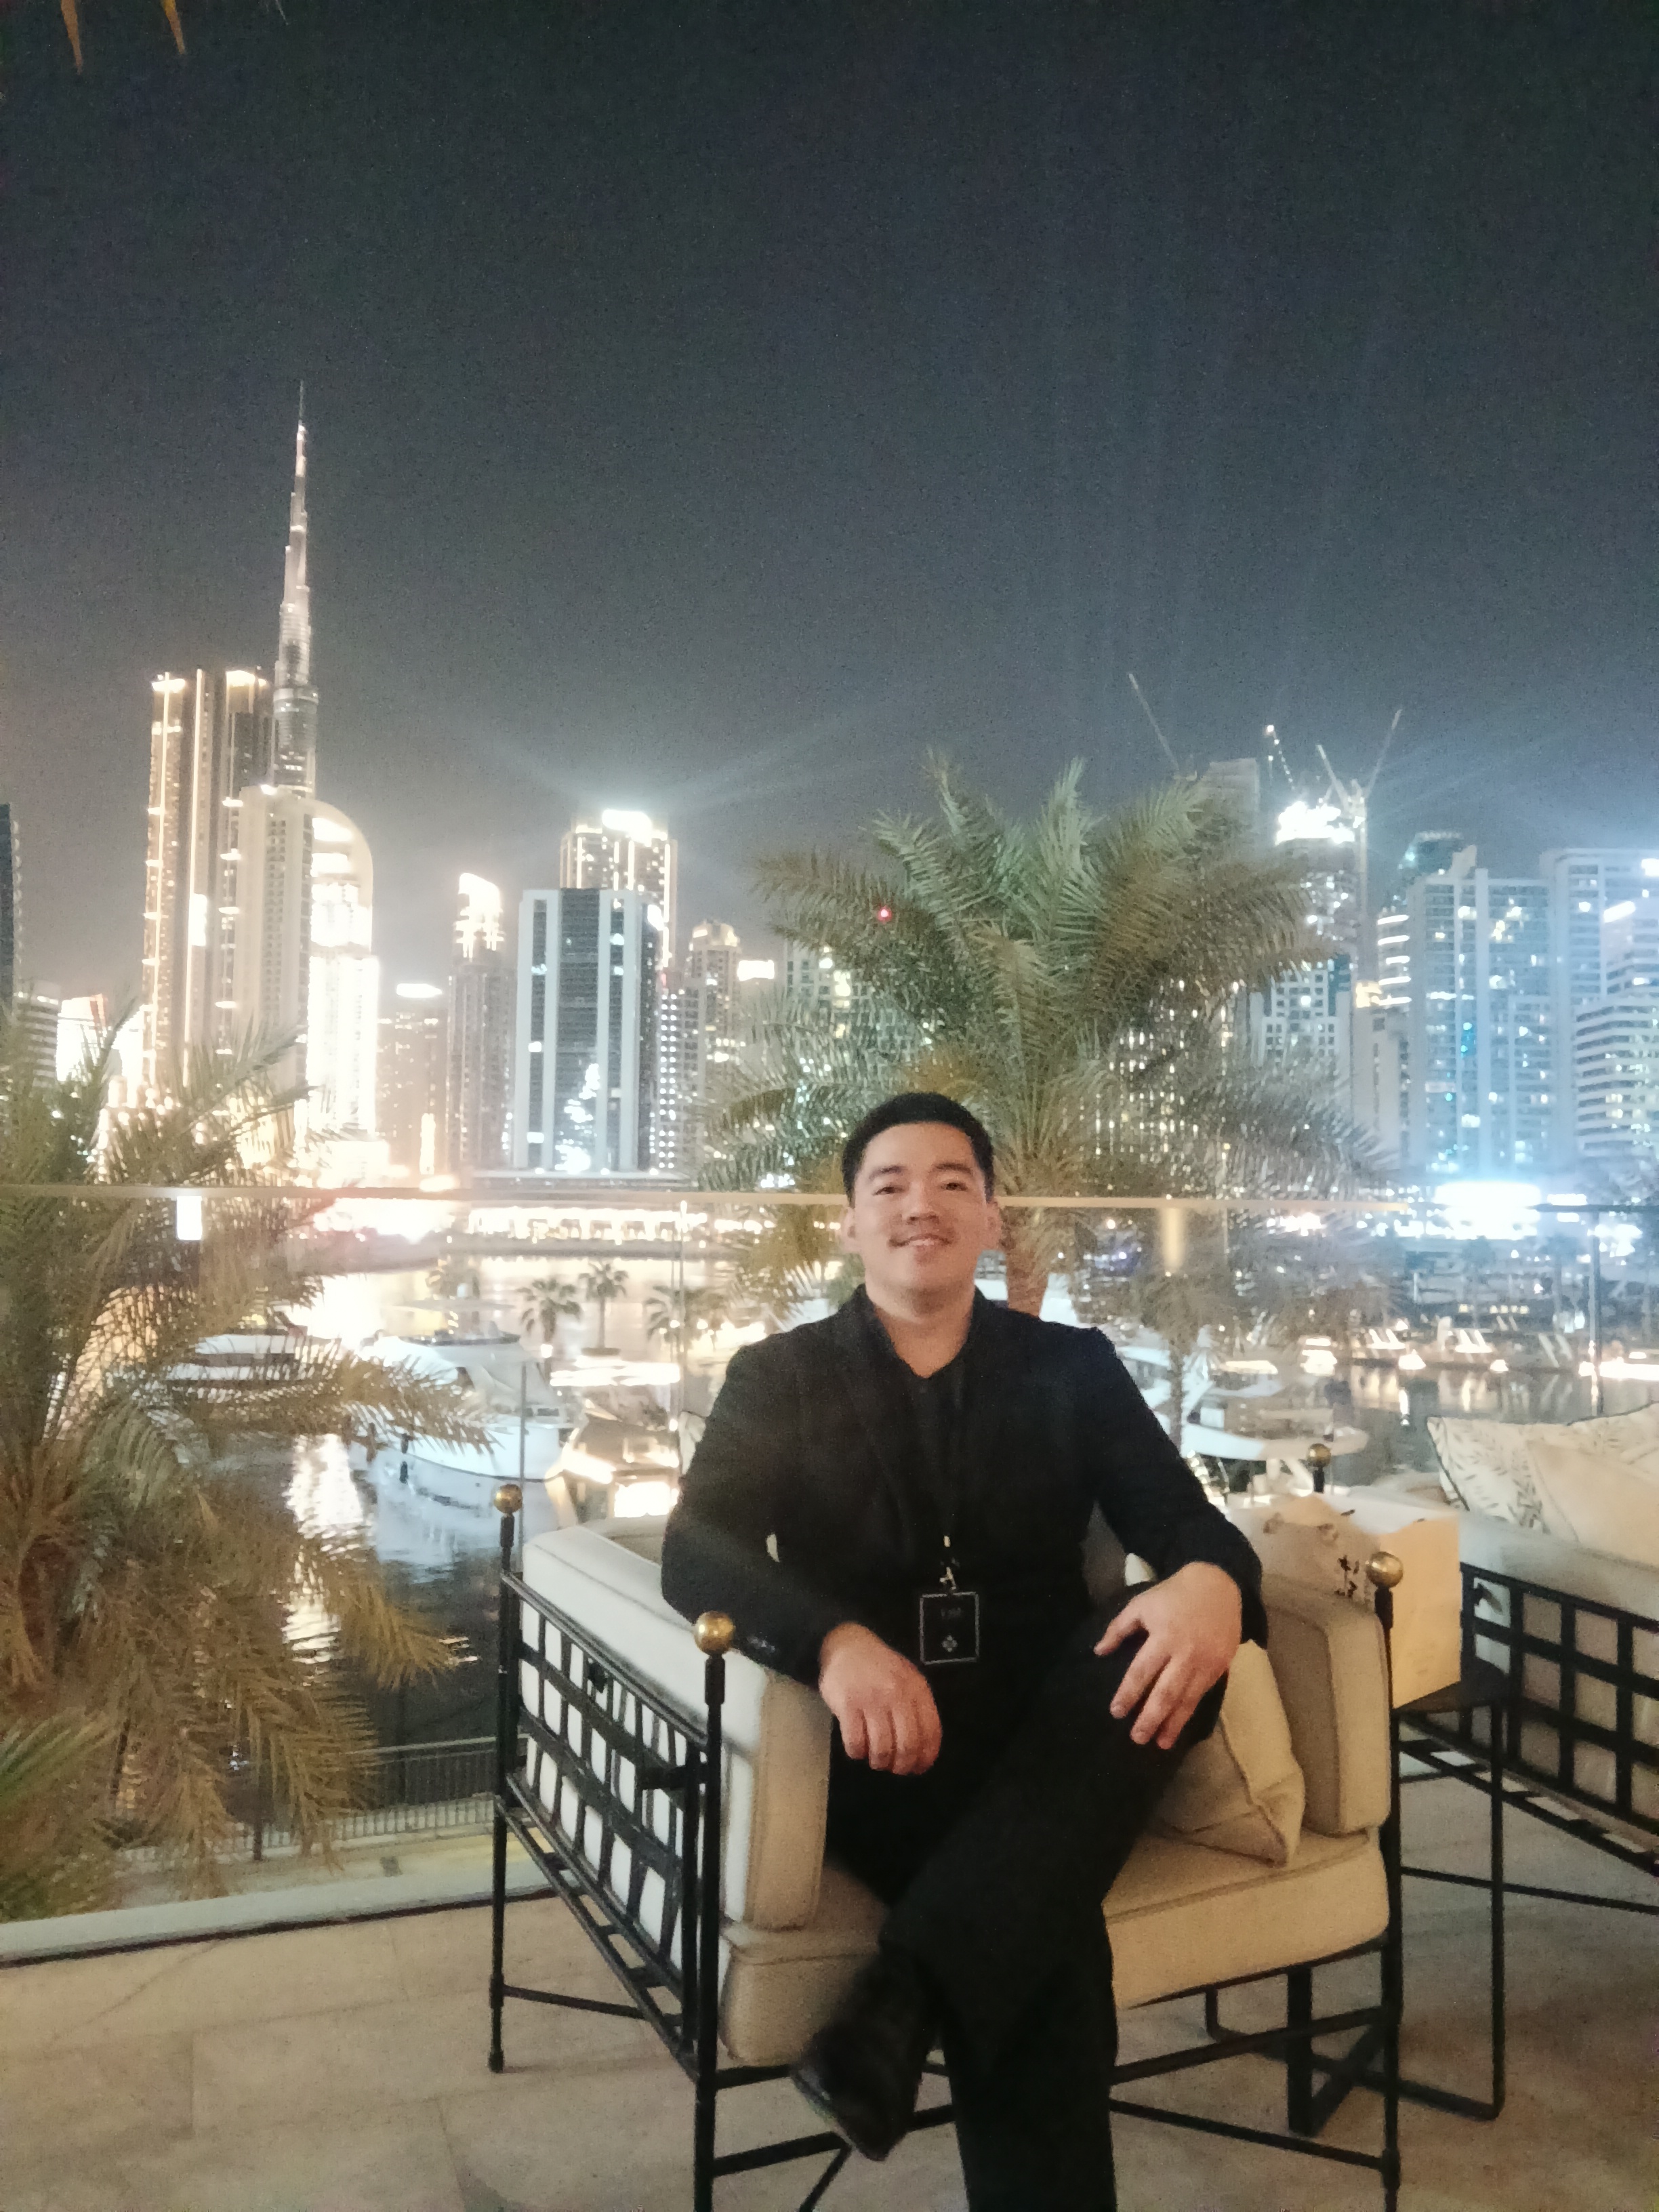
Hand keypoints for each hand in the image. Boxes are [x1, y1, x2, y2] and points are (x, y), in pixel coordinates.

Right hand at [818, 1623, 942, 1774]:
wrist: (847, 1645)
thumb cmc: (880, 1667)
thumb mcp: (907, 1679)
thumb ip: (917, 1708)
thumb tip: (924, 1750)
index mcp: (917, 1689)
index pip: (930, 1732)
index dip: (926, 1757)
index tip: (919, 1768)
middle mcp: (897, 1695)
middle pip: (907, 1745)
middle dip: (902, 1766)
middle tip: (895, 1769)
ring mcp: (871, 1699)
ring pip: (881, 1749)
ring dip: (879, 1762)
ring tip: (876, 1760)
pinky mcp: (848, 1705)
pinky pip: (855, 1743)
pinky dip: (857, 1753)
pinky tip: (858, 1749)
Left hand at [1095, 1563, 1242, 1750]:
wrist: (1218, 1585)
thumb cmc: (1173, 1595)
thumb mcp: (1141, 1604)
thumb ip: (1118, 1628)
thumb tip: (1099, 1652)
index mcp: (1163, 1637)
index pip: (1142, 1672)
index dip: (1128, 1693)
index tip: (1116, 1712)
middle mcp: (1185, 1654)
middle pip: (1166, 1693)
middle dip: (1151, 1718)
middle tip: (1137, 1738)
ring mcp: (1206, 1662)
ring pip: (1187, 1699)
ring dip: (1173, 1724)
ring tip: (1160, 1743)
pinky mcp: (1220, 1667)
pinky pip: (1202, 1694)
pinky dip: (1190, 1712)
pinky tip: (1180, 1725)